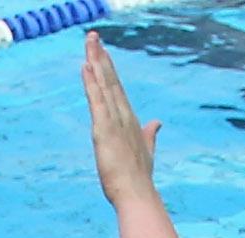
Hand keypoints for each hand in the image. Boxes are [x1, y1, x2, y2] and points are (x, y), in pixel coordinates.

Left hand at [82, 32, 159, 202]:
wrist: (138, 195)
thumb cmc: (139, 178)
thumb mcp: (145, 150)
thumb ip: (150, 134)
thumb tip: (157, 122)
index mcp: (130, 119)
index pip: (117, 88)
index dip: (108, 69)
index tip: (101, 51)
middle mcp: (124, 116)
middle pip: (111, 80)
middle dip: (101, 56)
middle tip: (92, 35)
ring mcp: (115, 121)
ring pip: (104, 85)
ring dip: (96, 62)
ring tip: (89, 42)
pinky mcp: (105, 130)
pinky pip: (97, 102)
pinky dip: (92, 84)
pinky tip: (86, 67)